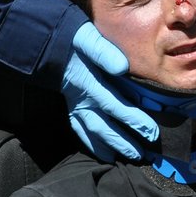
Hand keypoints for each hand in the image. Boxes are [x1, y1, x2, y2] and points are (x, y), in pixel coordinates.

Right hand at [62, 22, 157, 161]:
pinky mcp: (70, 105)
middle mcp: (81, 99)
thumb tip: (122, 67)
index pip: (114, 106)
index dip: (133, 120)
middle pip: (103, 126)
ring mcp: (74, 104)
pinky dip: (91, 143)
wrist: (44, 42)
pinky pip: (79, 129)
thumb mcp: (87, 38)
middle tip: (142, 154)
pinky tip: (103, 152)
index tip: (151, 132)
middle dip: (122, 142)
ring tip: (125, 158)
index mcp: (88, 83)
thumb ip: (103, 52)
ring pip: (91, 132)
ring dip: (108, 146)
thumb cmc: (70, 38)